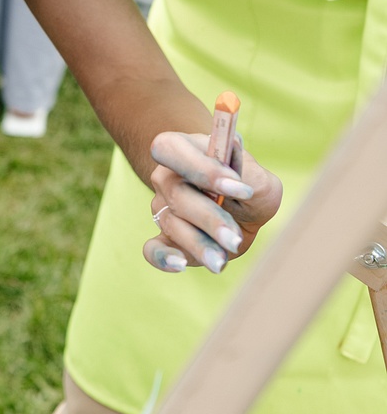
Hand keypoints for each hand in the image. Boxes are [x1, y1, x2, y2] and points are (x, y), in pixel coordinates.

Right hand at [142, 131, 281, 274]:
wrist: (242, 210)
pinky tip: (180, 264)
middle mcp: (167, 177)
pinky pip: (153, 249)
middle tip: (234, 238)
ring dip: (198, 244)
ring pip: (172, 223)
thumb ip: (250, 175)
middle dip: (207, 218)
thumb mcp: (259, 179)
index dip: (201, 169)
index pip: (171, 149)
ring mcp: (163, 208)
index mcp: (184, 149)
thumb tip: (237, 176)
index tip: (239, 189)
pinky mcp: (166, 238)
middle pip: (176, 193)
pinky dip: (163, 258)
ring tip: (221, 260)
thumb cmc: (248, 186)